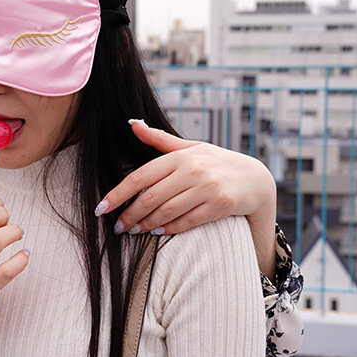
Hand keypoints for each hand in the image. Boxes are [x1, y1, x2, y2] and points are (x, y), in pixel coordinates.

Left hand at [97, 120, 276, 277]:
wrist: (255, 179)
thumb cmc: (216, 162)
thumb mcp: (190, 147)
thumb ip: (159, 139)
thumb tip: (132, 123)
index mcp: (180, 156)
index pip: (141, 176)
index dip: (118, 193)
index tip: (101, 207)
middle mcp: (193, 170)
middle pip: (151, 197)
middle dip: (129, 214)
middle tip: (116, 227)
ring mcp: (208, 188)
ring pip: (167, 211)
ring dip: (146, 224)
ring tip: (132, 231)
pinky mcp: (220, 205)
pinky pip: (188, 221)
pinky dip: (170, 228)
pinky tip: (157, 233)